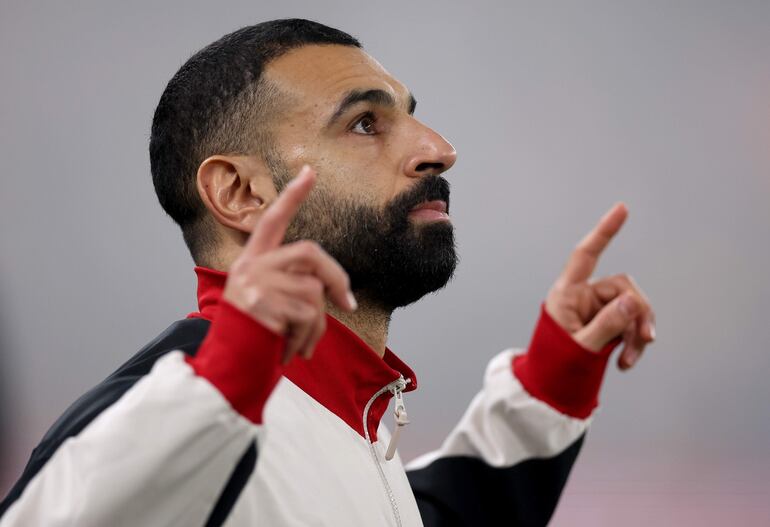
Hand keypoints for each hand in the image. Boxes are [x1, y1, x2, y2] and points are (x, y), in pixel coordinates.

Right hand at [223, 165, 356, 363]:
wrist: (225, 370)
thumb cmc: (252, 339)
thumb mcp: (266, 304)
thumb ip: (289, 286)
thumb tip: (335, 293)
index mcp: (251, 262)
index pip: (272, 221)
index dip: (292, 196)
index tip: (310, 171)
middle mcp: (251, 267)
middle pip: (310, 253)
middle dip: (337, 278)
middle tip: (348, 304)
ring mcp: (256, 284)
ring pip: (314, 293)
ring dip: (317, 327)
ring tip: (301, 346)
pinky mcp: (262, 305)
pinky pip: (307, 317)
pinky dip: (307, 340)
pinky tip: (290, 353)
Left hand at [545, 203, 655, 369]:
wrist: (550, 388)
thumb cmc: (555, 365)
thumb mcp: (581, 347)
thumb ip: (607, 325)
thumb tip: (634, 301)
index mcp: (567, 294)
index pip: (585, 256)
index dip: (603, 232)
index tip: (622, 209)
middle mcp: (583, 297)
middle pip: (624, 288)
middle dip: (638, 314)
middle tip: (645, 340)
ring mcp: (596, 310)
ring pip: (632, 308)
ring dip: (638, 333)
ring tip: (630, 360)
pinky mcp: (607, 325)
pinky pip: (631, 324)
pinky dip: (634, 342)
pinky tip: (626, 362)